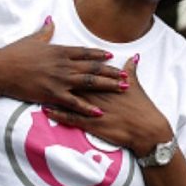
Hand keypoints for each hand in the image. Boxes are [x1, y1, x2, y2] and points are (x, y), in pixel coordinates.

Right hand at [0, 17, 125, 115]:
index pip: (85, 52)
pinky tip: (99, 112)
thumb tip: (50, 20)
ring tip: (122, 89)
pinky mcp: (53, 94)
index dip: (99, 55)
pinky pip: (74, 102)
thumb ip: (45, 32)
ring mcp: (60, 79)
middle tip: (126, 77)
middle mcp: (64, 64)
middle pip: (93, 68)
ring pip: (90, 83)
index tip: (112, 56)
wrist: (0, 69)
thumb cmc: (14, 54)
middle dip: (111, 73)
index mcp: (60, 50)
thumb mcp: (32, 39)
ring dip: (108, 86)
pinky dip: (88, 108)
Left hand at [43, 54, 172, 156]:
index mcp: (106, 83)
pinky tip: (47, 110)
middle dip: (58, 75)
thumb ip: (131, 70)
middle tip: (42, 68)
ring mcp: (94, 109)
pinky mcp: (92, 124)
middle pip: (74, 81)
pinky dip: (58, 114)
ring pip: (70, 98)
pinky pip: (72, 118)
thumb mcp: (136, 85)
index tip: (59, 57)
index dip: (72, 63)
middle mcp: (98, 93)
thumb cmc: (142, 107)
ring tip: (39, 89)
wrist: (146, 129)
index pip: (86, 70)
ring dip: (54, 94)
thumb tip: (134, 57)